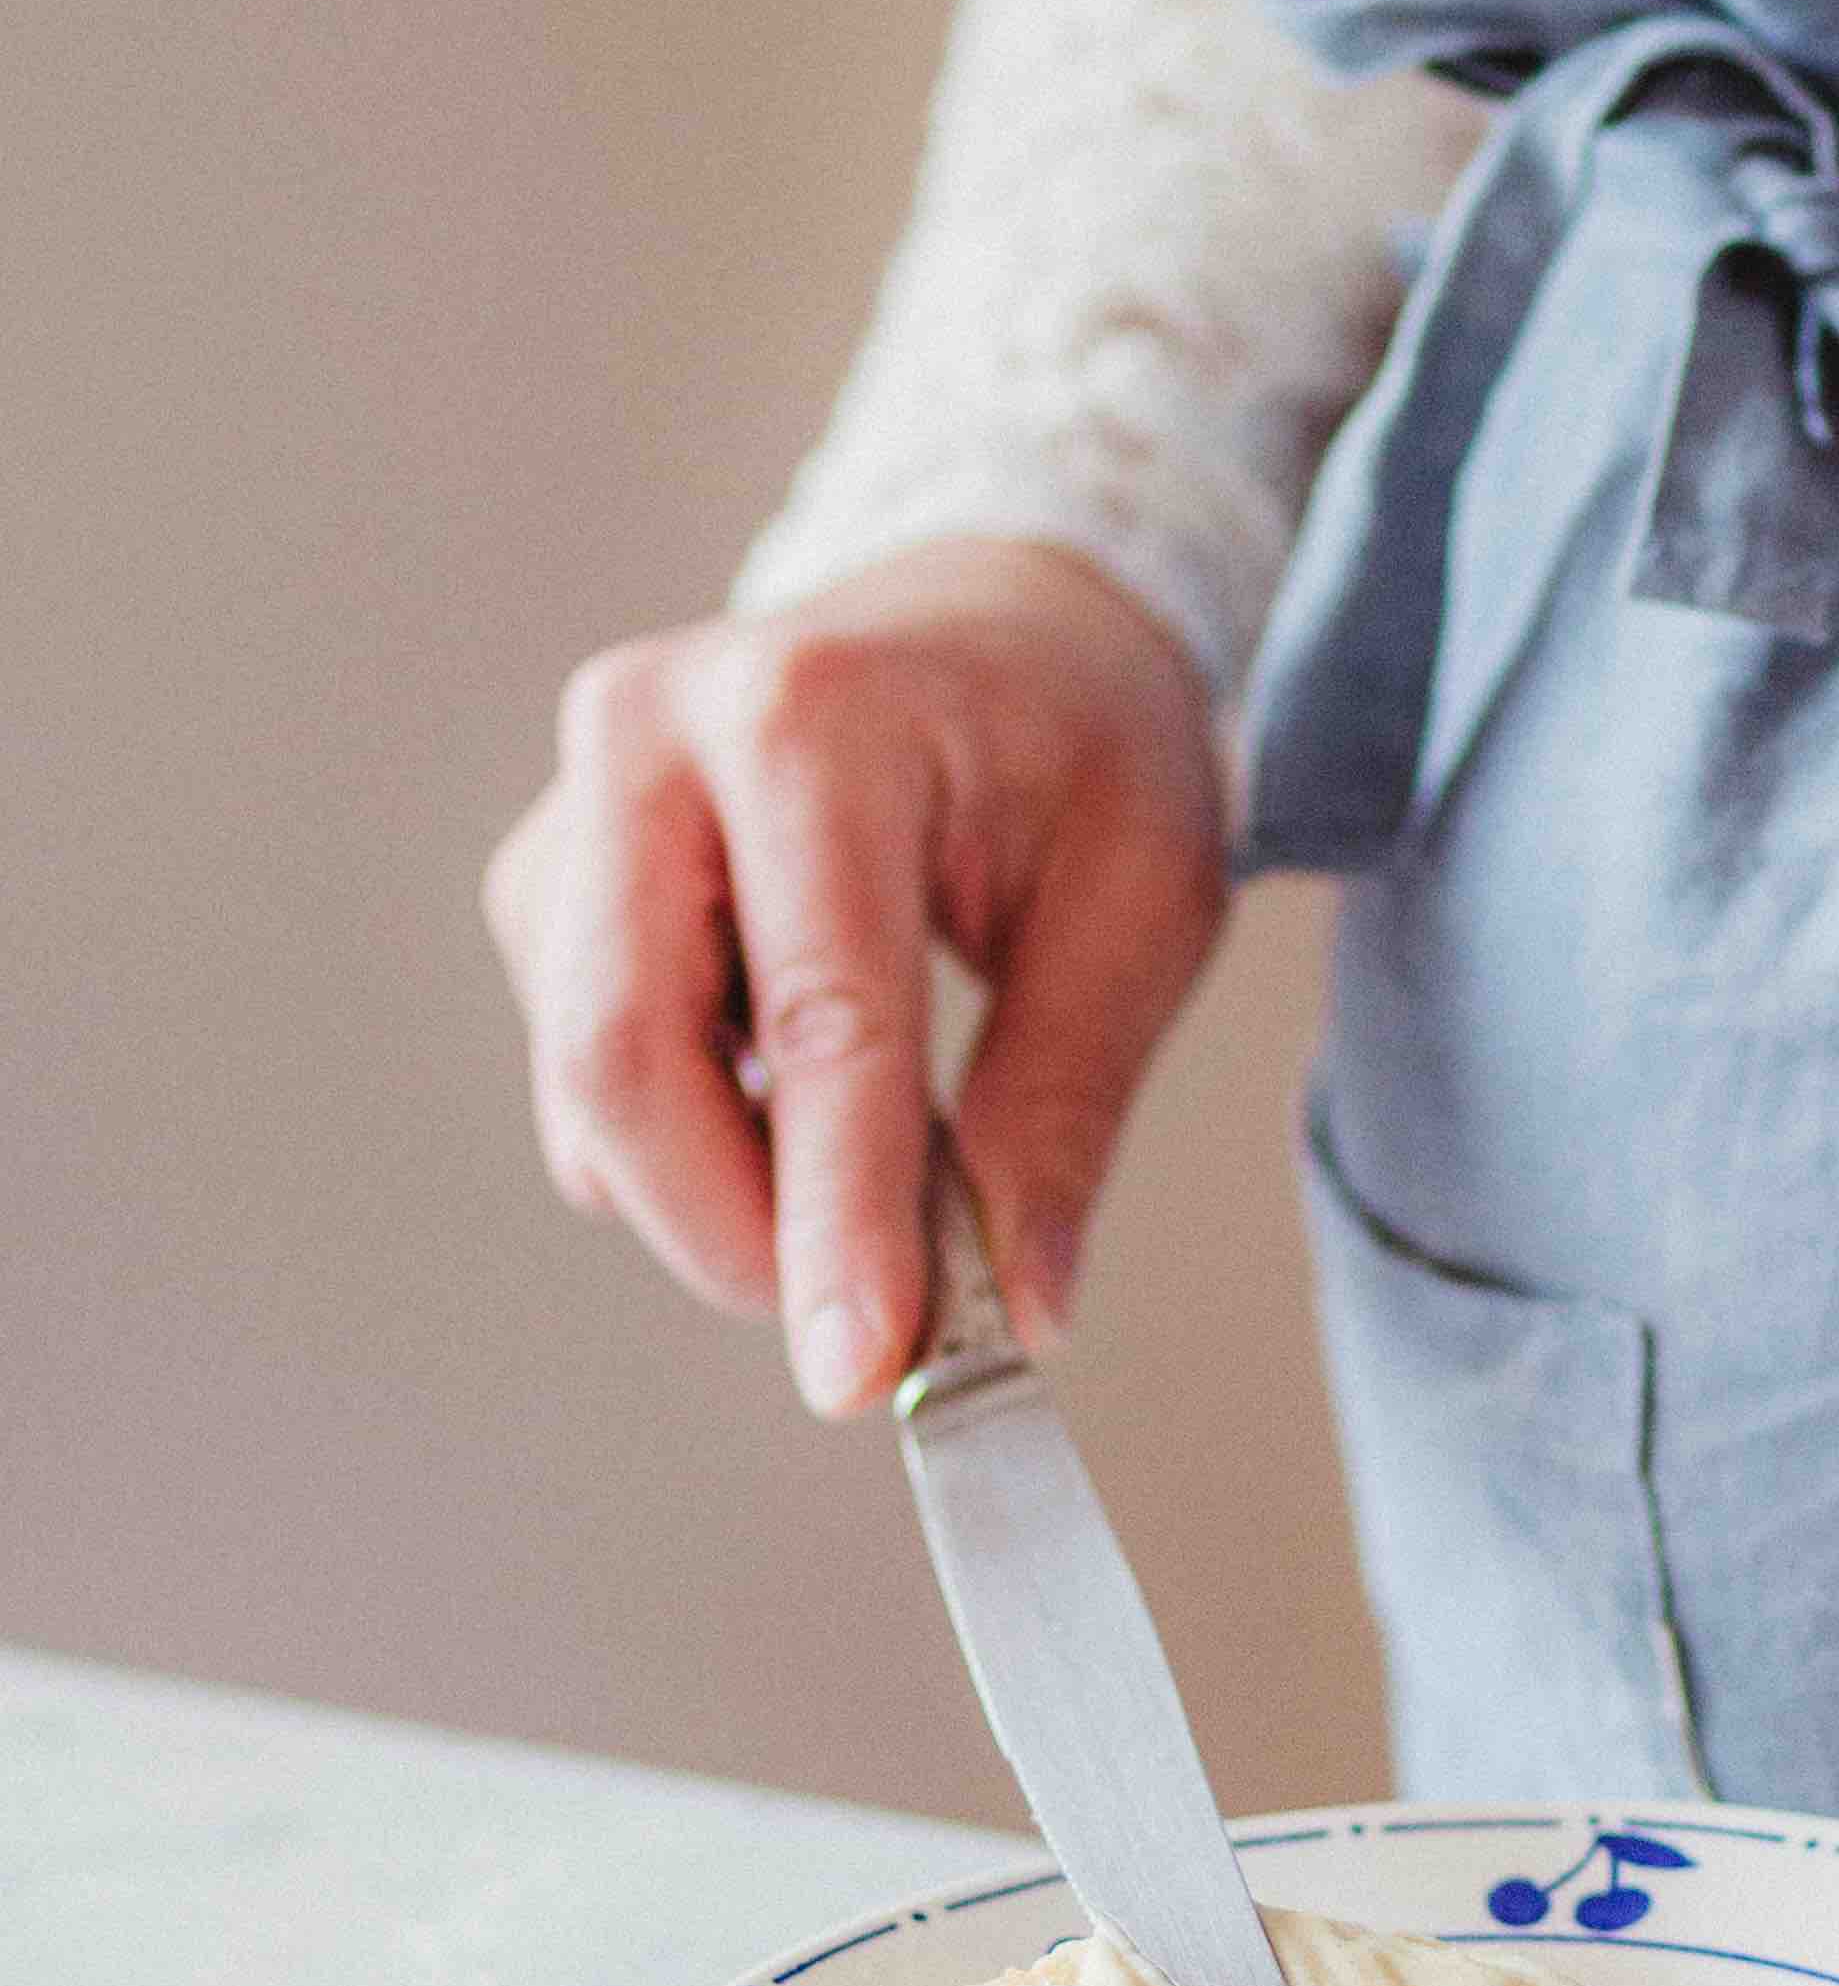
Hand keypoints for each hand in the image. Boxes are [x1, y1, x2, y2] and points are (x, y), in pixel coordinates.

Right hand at [483, 538, 1226, 1413]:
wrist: (998, 616)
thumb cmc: (1081, 741)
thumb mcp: (1143, 903)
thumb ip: (1066, 1104)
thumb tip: (1018, 1307)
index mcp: (816, 716)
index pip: (816, 1017)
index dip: (835, 1215)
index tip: (862, 1369)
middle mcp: (652, 737)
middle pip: (623, 1060)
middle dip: (737, 1233)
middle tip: (870, 1324)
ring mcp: (575, 805)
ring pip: (590, 1092)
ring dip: (720, 1198)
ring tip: (871, 1174)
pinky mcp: (549, 880)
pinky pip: (586, 1077)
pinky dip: (692, 1143)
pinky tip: (797, 1096)